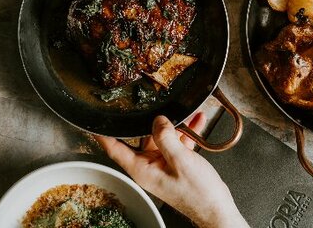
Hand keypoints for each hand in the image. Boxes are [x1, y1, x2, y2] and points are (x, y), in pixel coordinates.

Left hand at [96, 113, 246, 227]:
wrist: (218, 210)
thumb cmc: (199, 194)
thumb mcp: (181, 160)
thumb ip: (166, 138)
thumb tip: (157, 121)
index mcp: (142, 169)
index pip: (114, 148)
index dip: (103, 133)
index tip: (94, 120)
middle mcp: (149, 167)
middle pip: (141, 137)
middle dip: (150, 120)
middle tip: (154, 103)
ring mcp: (162, 165)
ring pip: (162, 137)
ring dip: (175, 125)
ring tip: (185, 113)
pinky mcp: (176, 163)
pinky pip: (177, 143)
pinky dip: (186, 132)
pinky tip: (197, 121)